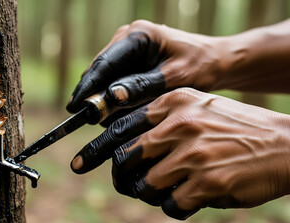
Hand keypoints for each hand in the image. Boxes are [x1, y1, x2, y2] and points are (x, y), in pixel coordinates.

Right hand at [66, 20, 223, 124]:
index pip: (105, 62)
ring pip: (104, 78)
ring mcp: (126, 50)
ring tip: (114, 119)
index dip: (88, 86)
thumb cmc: (200, 67)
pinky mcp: (129, 62)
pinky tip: (122, 113)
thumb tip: (112, 96)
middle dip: (94, 96)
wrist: (214, 62)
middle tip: (92, 120)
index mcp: (138, 35)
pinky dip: (115, 99)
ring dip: (106, 100)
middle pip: (99, 70)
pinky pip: (114, 82)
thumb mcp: (175, 79)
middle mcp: (127, 38)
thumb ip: (143, 87)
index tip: (75, 107)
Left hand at [71, 88, 289, 219]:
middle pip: (125, 158)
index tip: (77, 163)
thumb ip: (162, 119)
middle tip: (126, 183)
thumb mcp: (199, 106)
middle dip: (120, 176)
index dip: (95, 148)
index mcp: (174, 103)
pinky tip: (191, 196)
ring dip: (150, 193)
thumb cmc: (237, 128)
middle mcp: (180, 125)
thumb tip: (123, 142)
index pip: (120, 126)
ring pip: (145, 185)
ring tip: (168, 189)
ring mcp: (192, 155)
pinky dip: (174, 205)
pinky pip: (171, 204)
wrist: (285, 145)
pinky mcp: (206, 183)